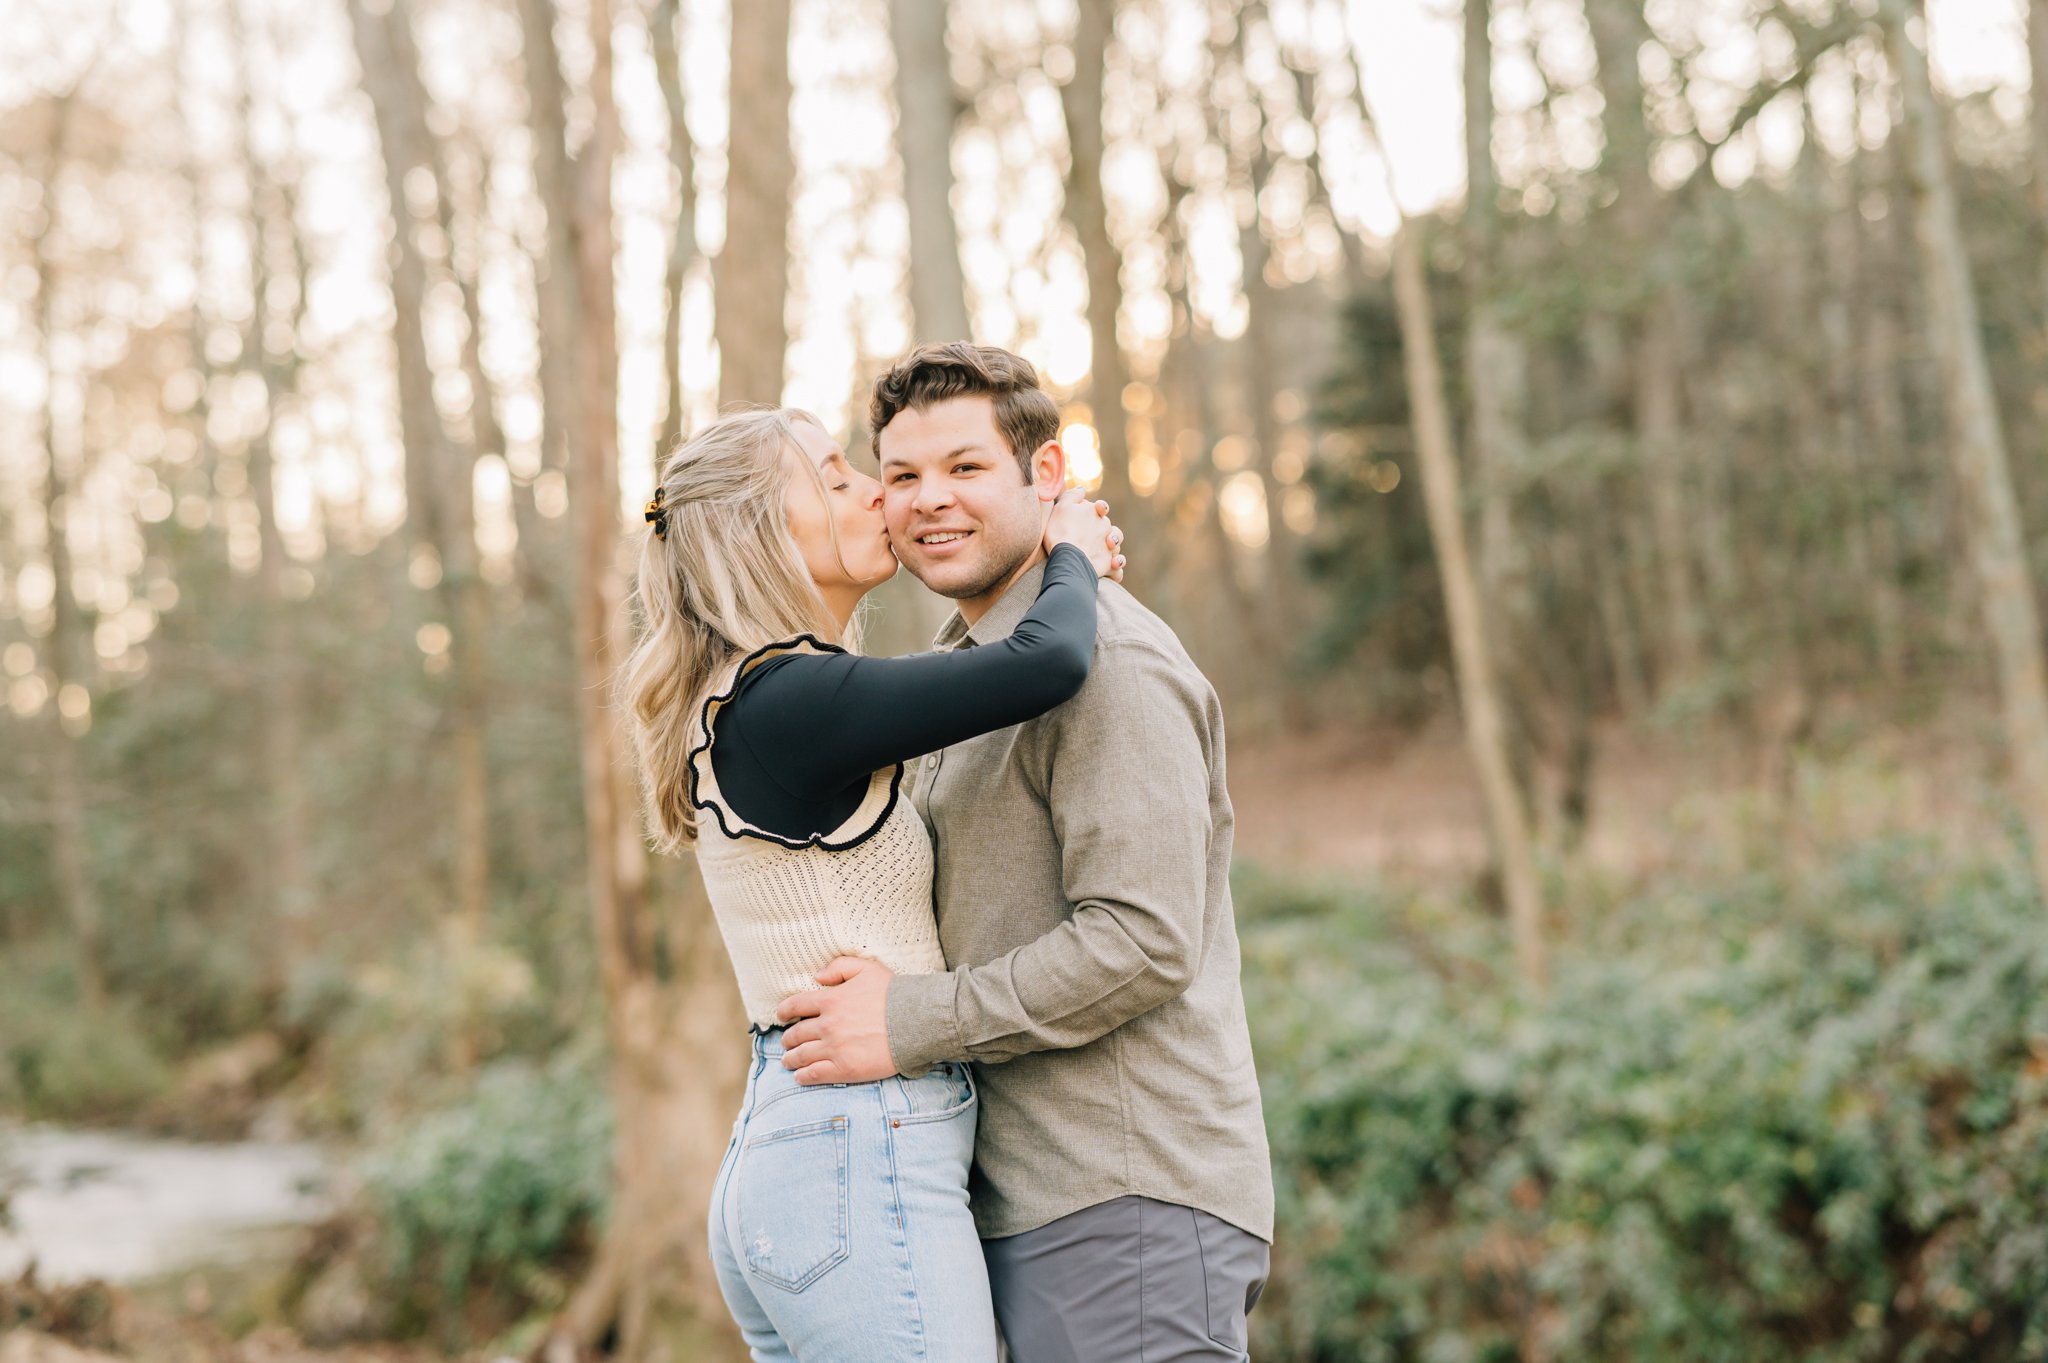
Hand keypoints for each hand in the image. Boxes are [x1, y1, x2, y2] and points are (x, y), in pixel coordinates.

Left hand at [774, 957, 897, 1084]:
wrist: (915, 1022)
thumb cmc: (895, 994)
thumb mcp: (868, 969)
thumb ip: (840, 967)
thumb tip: (817, 976)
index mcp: (830, 1000)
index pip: (795, 1005)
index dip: (784, 1011)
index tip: (782, 1016)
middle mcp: (827, 1025)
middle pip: (796, 1034)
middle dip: (788, 1039)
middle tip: (787, 1042)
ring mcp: (835, 1049)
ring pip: (801, 1056)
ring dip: (791, 1058)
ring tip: (788, 1061)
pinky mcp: (845, 1069)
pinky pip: (814, 1074)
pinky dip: (803, 1076)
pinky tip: (800, 1076)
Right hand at [1043, 487, 1126, 582]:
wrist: (1069, 557)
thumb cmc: (1062, 531)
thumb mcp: (1062, 507)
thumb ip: (1073, 496)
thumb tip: (1082, 489)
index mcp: (1096, 514)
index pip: (1101, 508)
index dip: (1099, 509)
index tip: (1095, 511)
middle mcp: (1106, 529)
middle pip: (1108, 528)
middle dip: (1102, 530)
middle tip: (1088, 537)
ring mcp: (1110, 548)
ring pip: (1115, 546)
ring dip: (1113, 547)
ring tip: (1104, 551)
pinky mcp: (1110, 565)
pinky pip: (1117, 569)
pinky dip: (1115, 568)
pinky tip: (1112, 568)